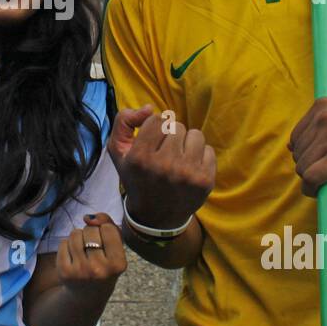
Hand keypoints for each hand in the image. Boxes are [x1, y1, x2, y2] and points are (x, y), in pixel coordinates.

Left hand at [56, 213, 126, 293]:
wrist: (88, 295)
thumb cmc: (105, 266)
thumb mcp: (116, 248)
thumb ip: (109, 224)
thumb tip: (88, 217)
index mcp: (118, 264)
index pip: (108, 228)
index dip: (105, 231)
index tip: (106, 244)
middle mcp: (99, 269)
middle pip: (91, 230)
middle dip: (91, 234)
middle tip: (94, 250)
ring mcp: (80, 271)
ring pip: (75, 233)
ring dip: (79, 238)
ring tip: (83, 251)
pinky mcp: (64, 271)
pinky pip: (63, 242)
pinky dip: (68, 245)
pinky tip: (74, 258)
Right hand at [107, 104, 214, 228]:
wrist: (155, 217)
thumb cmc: (136, 178)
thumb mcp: (118, 152)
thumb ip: (124, 122)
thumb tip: (149, 107)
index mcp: (140, 158)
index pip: (156, 119)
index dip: (154, 128)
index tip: (152, 142)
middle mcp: (164, 166)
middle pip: (177, 126)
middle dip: (171, 136)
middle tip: (164, 153)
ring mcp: (187, 174)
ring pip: (195, 134)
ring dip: (186, 143)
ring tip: (178, 158)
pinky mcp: (205, 181)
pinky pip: (208, 150)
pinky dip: (199, 156)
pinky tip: (189, 169)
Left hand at [288, 97, 326, 196]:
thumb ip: (315, 129)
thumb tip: (289, 146)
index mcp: (323, 105)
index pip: (295, 137)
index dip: (307, 153)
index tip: (324, 158)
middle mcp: (325, 117)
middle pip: (298, 154)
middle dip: (310, 166)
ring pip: (303, 168)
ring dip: (313, 179)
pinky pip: (311, 178)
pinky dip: (314, 188)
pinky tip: (324, 189)